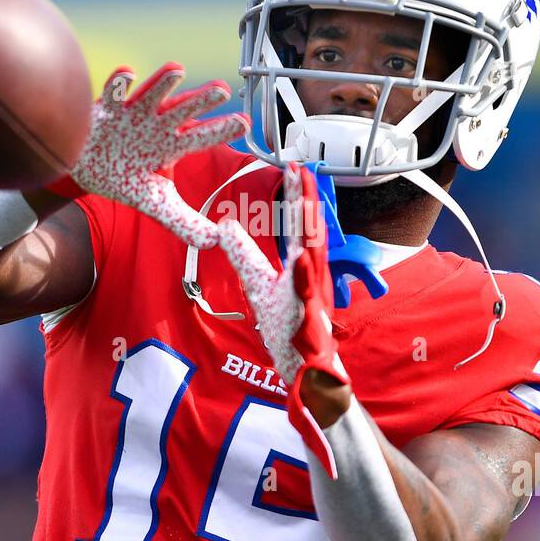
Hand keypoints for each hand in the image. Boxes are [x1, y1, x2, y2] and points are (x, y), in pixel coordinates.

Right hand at [47, 63, 249, 248]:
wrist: (85, 172)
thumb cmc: (125, 179)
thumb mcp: (156, 203)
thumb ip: (183, 221)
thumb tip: (213, 242)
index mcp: (171, 145)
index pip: (202, 137)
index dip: (221, 130)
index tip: (244, 124)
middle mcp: (156, 125)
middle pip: (182, 110)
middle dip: (201, 101)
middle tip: (223, 90)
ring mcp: (131, 114)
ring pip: (150, 94)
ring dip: (163, 83)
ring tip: (178, 71)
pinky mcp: (104, 110)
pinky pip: (112, 93)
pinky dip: (118, 83)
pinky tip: (127, 75)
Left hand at [216, 162, 350, 478]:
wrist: (310, 375)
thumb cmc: (290, 329)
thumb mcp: (259, 286)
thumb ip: (244, 255)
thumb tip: (224, 225)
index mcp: (302, 266)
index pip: (298, 225)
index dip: (296, 196)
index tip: (292, 165)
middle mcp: (313, 278)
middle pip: (311, 234)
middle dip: (307, 202)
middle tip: (301, 169)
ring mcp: (315, 302)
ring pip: (315, 263)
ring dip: (312, 234)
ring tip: (306, 205)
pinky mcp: (312, 327)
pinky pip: (310, 302)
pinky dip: (307, 283)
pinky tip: (302, 264)